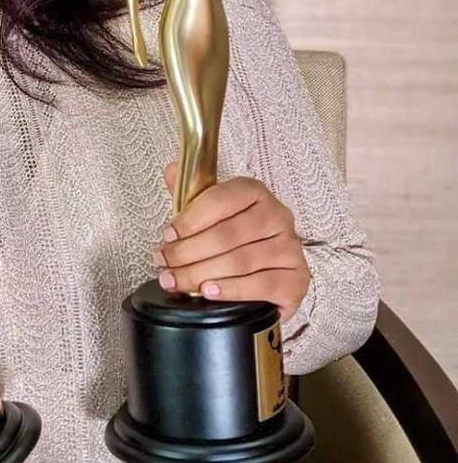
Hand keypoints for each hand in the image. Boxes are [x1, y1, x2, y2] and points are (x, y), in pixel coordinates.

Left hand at [153, 163, 309, 321]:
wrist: (270, 272)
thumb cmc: (236, 239)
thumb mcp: (211, 212)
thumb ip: (191, 193)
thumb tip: (172, 170)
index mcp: (254, 192)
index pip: (219, 200)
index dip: (190, 219)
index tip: (168, 235)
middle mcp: (277, 216)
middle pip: (226, 235)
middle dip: (187, 252)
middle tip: (165, 263)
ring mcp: (290, 247)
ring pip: (239, 261)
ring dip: (201, 273)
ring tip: (177, 280)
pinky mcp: (296, 278)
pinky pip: (260, 285)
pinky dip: (231, 290)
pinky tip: (209, 291)